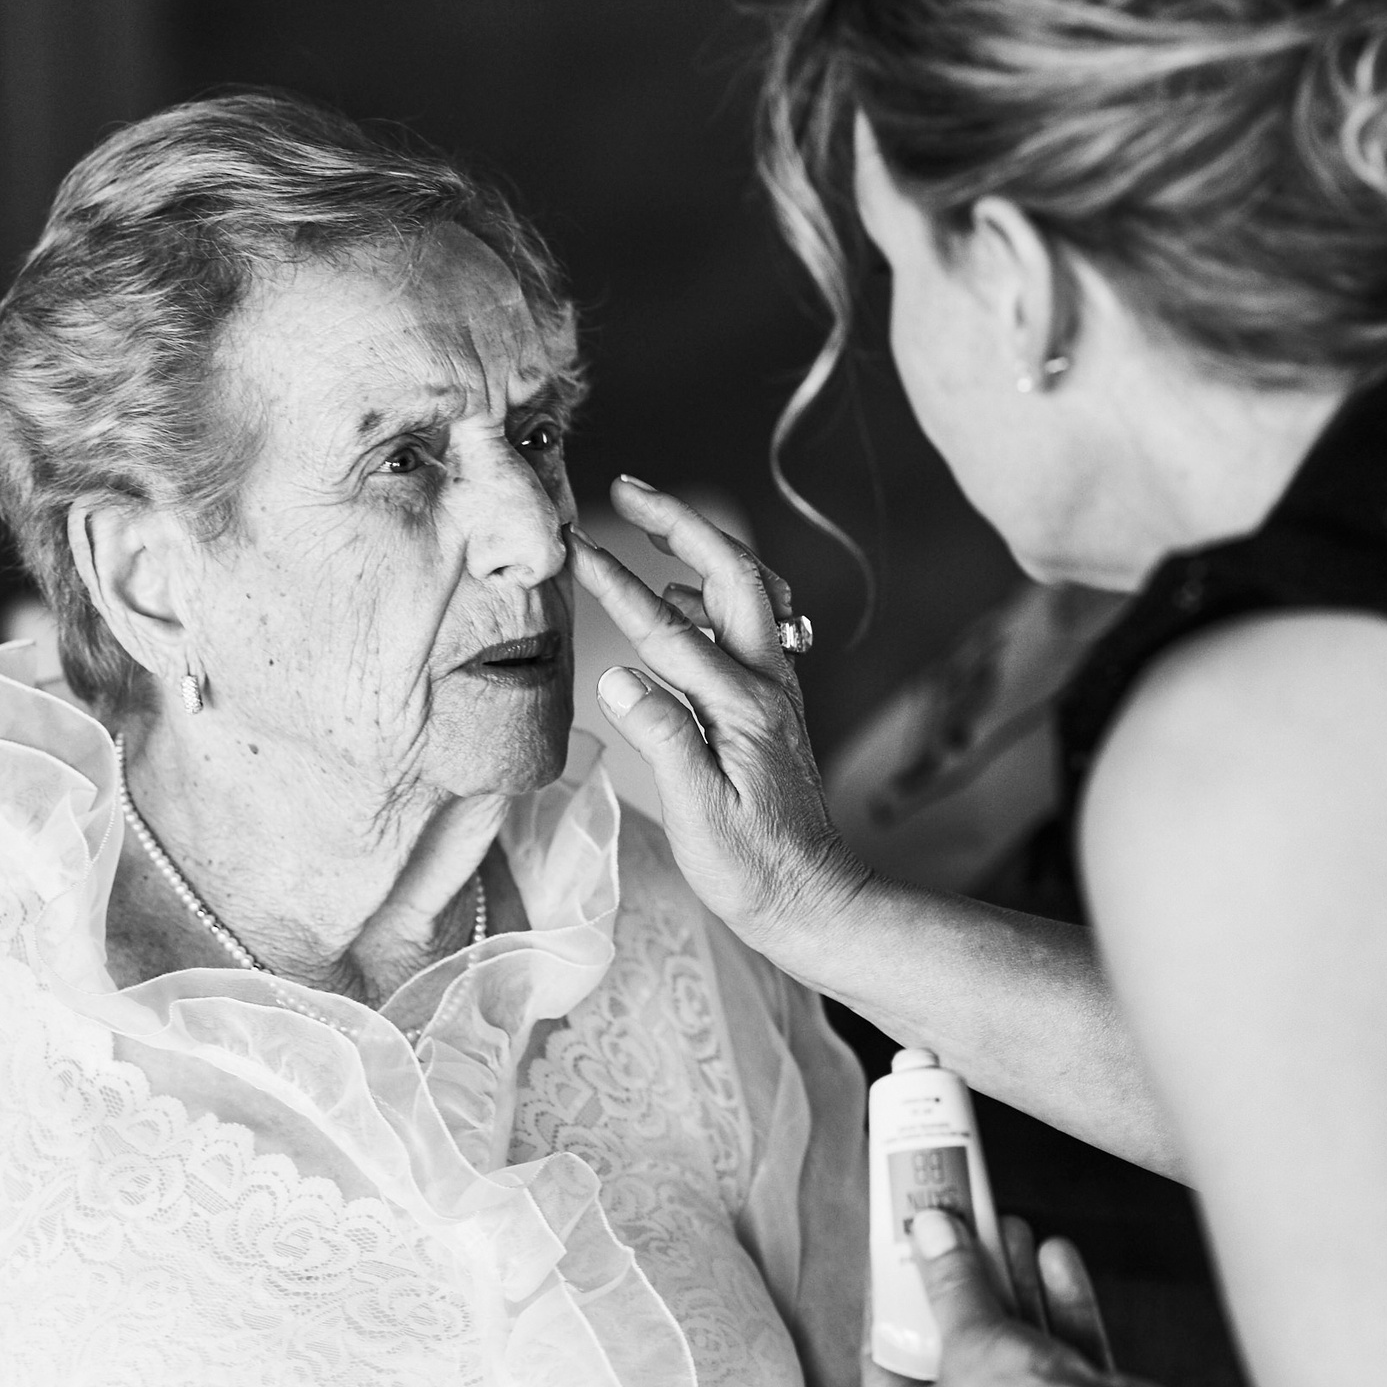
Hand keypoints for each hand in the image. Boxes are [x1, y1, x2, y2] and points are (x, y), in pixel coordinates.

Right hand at [568, 476, 869, 958]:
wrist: (813, 898)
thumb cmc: (752, 868)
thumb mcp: (699, 814)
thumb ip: (664, 739)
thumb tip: (619, 674)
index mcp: (742, 705)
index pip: (665, 628)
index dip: (615, 581)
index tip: (573, 542)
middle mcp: (768, 682)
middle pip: (731, 573)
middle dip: (679, 523)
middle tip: (627, 489)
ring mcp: (777, 687)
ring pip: (749, 590)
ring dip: (703, 548)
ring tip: (653, 524)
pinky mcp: (775, 702)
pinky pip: (750, 622)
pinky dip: (715, 592)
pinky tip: (683, 600)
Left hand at [867, 1210, 1268, 1386]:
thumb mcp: (968, 1339)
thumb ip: (950, 1281)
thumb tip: (930, 1233)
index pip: (886, 1368)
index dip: (889, 1307)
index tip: (897, 1260)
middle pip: (957, 1350)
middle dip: (966, 1283)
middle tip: (961, 1232)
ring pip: (1014, 1345)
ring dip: (1012, 1282)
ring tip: (1007, 1228)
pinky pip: (1061, 1351)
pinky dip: (1058, 1303)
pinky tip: (1055, 1256)